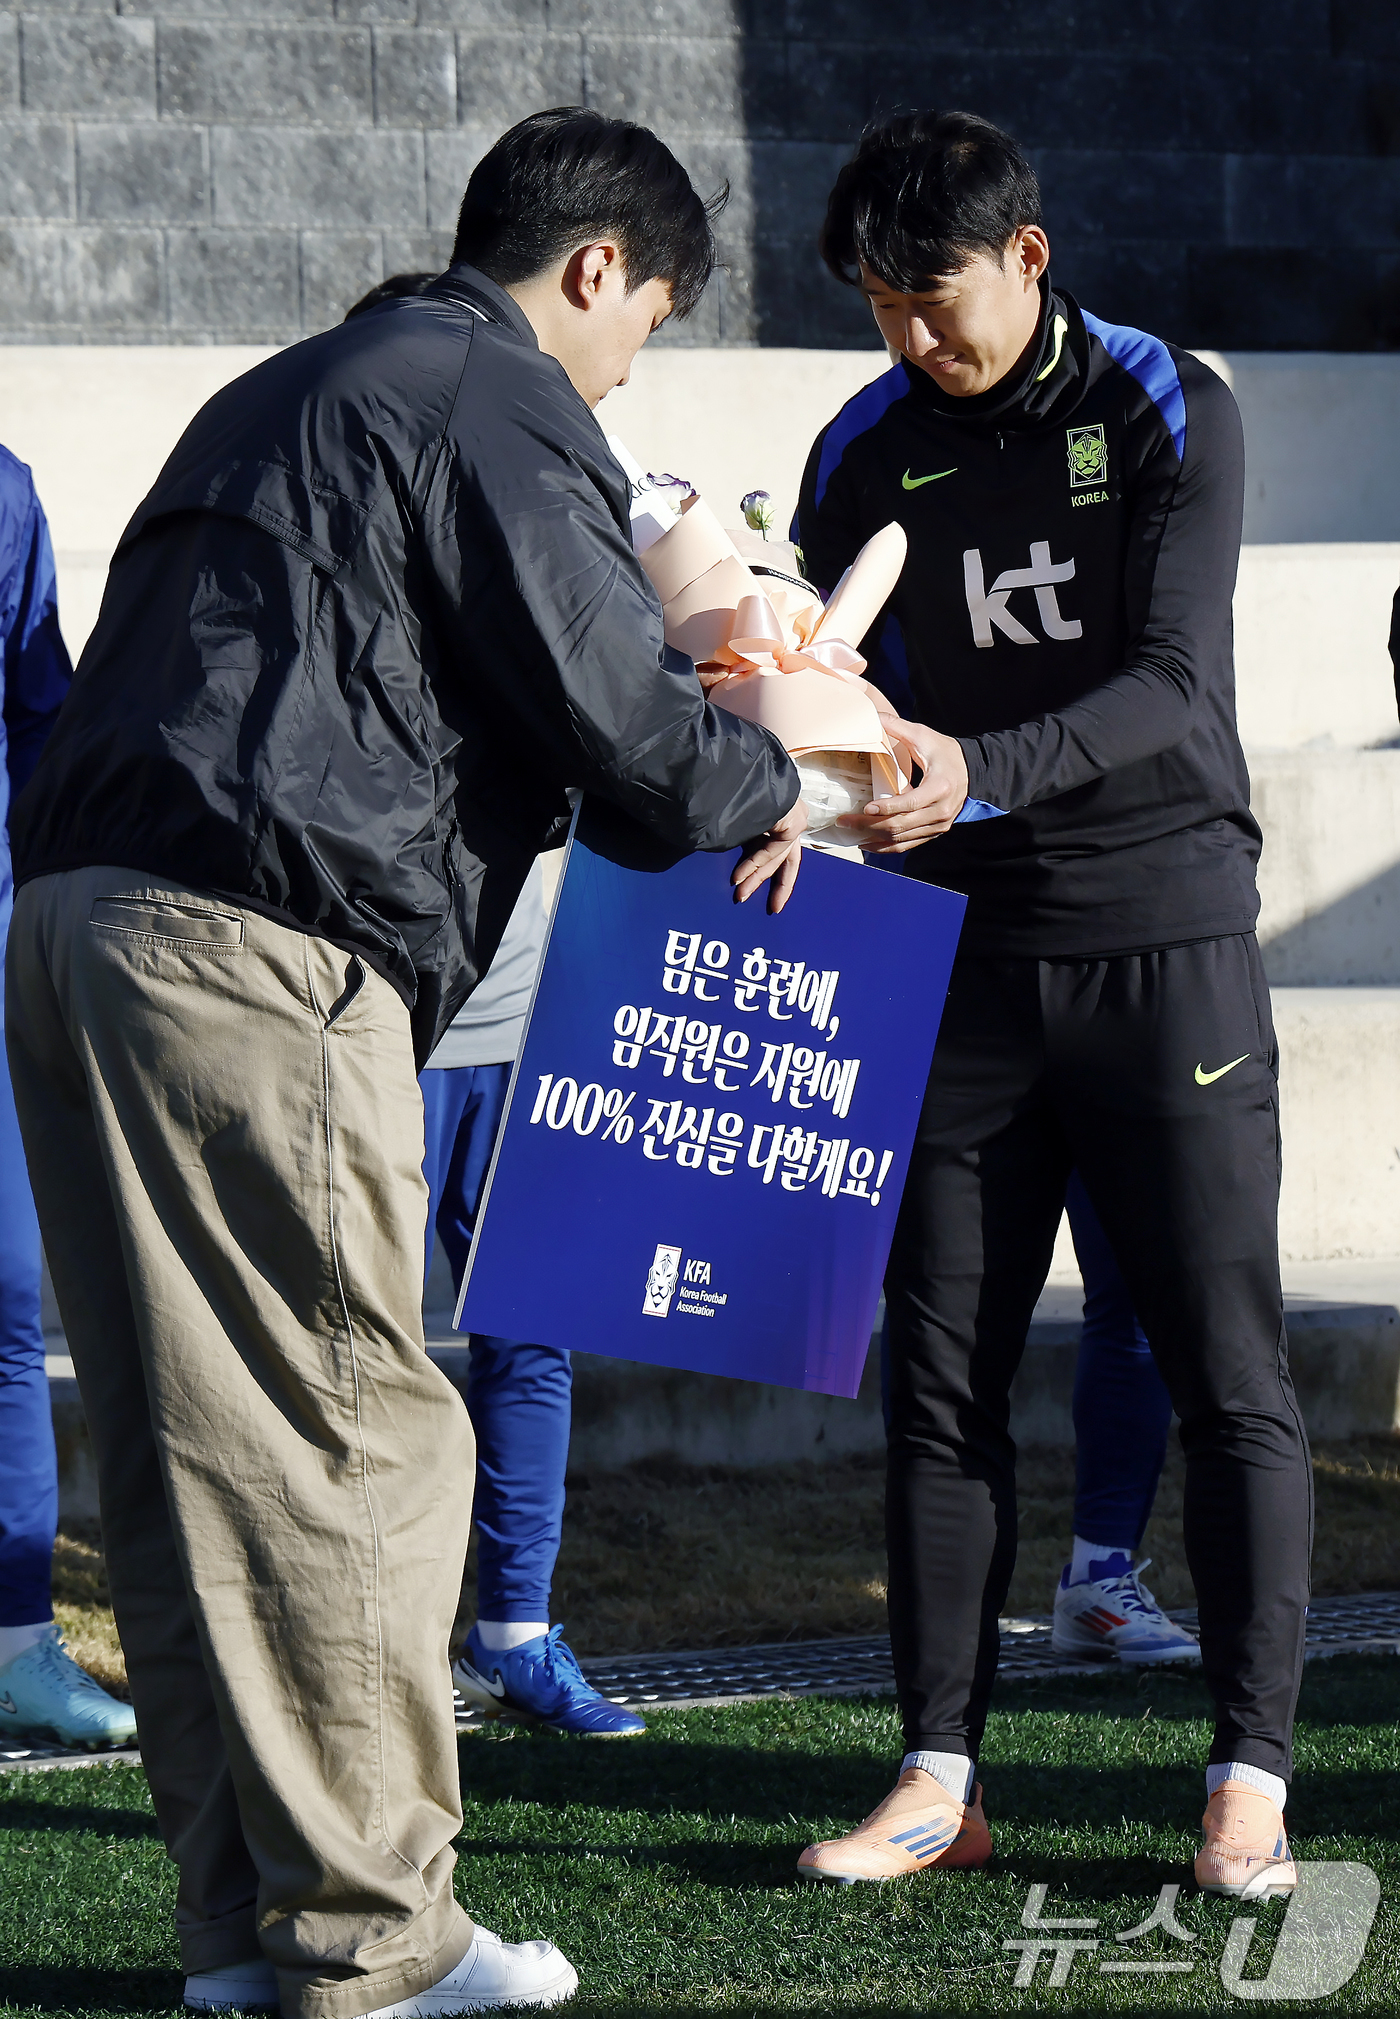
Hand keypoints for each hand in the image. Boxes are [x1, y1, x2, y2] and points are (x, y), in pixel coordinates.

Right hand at [732, 799, 807, 911]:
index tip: (756, 885)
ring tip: (740, 895)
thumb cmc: (722, 791)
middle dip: (777, 884)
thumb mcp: (732, 821)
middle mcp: (786, 814)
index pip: (776, 847)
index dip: (767, 870)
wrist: (728, 772)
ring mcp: (793, 817)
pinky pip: (774, 851)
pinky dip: (755, 865)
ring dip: (756, 878)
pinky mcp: (792, 822)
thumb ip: (739, 838)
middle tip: (773, 908)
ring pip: (778, 857)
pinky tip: (739, 877)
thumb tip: (733, 866)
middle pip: (786, 856)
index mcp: (773, 813)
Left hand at [839, 717, 968, 851]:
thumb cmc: (947, 753)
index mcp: (940, 788)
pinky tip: (867, 843)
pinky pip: (907, 845)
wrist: (972, 772)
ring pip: (901, 839)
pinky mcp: (933, 832)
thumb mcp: (925, 736)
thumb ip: (898, 728)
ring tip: (850, 832)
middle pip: (901, 825)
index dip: (887, 808)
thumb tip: (873, 718)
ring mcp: (938, 825)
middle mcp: (941, 811)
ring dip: (873, 838)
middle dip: (869, 825)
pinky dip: (886, 847)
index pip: (910, 803)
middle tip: (845, 821)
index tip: (866, 808)